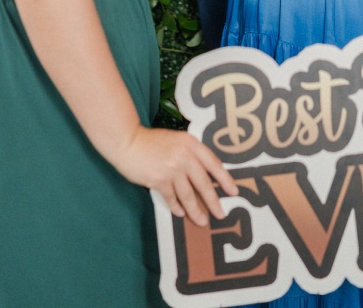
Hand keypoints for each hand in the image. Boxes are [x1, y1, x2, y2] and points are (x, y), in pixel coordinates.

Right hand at [114, 126, 237, 225]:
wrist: (129, 141)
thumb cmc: (152, 141)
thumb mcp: (176, 140)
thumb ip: (190, 153)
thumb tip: (203, 174)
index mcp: (191, 143)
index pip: (213, 163)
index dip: (225, 179)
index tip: (233, 191)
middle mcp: (185, 155)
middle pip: (204, 183)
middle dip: (213, 201)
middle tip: (221, 214)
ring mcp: (172, 168)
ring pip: (188, 195)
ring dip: (195, 210)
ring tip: (202, 221)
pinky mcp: (159, 180)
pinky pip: (172, 198)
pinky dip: (176, 207)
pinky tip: (180, 213)